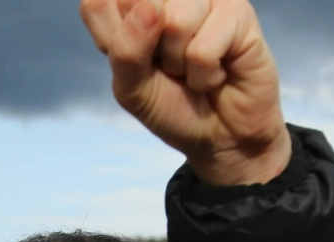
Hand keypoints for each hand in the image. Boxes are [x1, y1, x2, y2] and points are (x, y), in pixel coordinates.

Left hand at [80, 0, 291, 186]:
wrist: (219, 135)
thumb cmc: (173, 105)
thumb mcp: (132, 88)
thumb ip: (125, 49)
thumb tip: (148, 9)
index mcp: (133, 5)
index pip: (97, 4)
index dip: (112, 43)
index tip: (134, 64)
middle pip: (137, 4)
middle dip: (148, 53)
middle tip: (168, 66)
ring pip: (174, 22)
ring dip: (180, 63)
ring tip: (193, 68)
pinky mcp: (236, 11)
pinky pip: (203, 49)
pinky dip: (205, 75)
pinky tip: (217, 73)